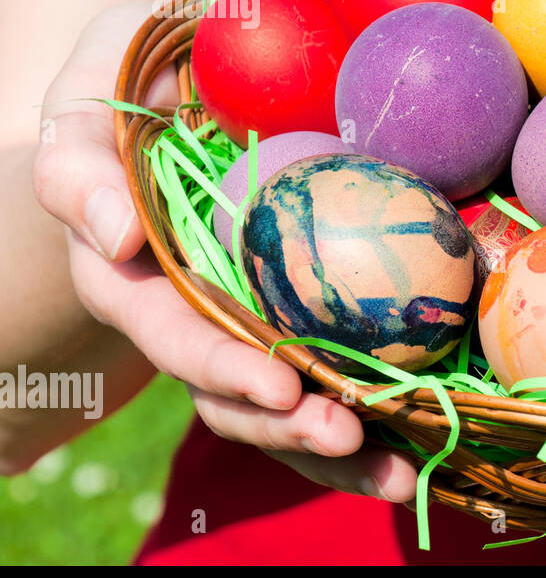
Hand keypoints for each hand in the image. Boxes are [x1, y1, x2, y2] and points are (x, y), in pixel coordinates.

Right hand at [31, 2, 417, 501]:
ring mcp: (254, 328)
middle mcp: (197, 323)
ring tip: (403, 473)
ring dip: (343, 450)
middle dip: (292, 427)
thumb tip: (116, 234)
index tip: (281, 386)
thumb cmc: (121, 104)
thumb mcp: (82, 124)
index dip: (225, 368)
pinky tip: (434, 433)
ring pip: (293, 407)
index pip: (177, 338)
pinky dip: (387, 407)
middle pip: (240, 396)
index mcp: (137, 287)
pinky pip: (344, 368)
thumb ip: (80, 173)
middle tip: (350, 436)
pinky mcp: (308, 318)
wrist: (176, 104)